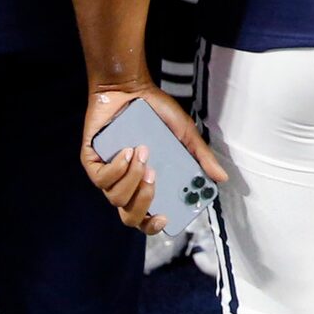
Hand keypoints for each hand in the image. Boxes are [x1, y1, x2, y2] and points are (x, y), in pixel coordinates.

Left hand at [80, 78, 229, 233]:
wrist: (129, 88)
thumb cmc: (156, 113)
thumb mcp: (185, 134)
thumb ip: (201, 157)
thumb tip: (221, 178)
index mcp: (148, 186)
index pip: (147, 219)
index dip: (154, 226)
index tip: (166, 216)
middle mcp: (127, 186)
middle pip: (130, 216)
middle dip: (144, 202)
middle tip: (155, 177)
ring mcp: (108, 176)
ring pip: (116, 197)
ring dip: (133, 178)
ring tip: (144, 152)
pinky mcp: (92, 162)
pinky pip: (101, 179)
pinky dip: (116, 168)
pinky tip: (128, 150)